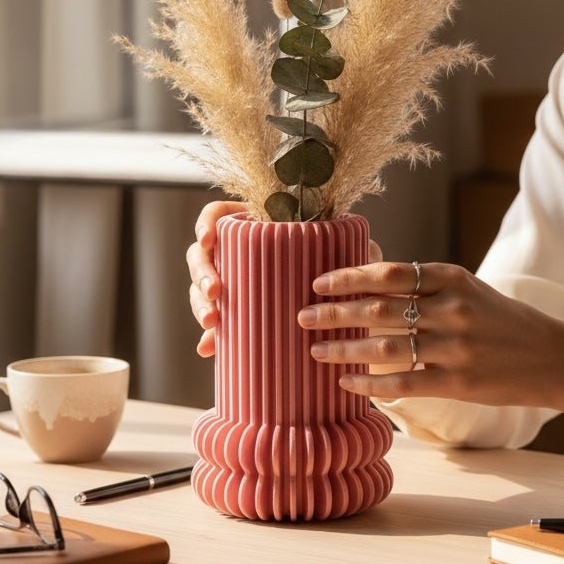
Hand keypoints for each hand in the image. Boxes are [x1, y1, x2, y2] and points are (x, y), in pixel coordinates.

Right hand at [186, 203, 382, 357]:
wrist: (339, 309)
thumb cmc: (340, 268)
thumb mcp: (347, 256)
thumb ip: (354, 251)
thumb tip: (364, 252)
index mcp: (254, 227)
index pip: (218, 216)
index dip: (207, 224)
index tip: (209, 239)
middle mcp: (237, 253)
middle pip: (201, 253)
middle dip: (201, 272)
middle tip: (215, 291)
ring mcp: (233, 282)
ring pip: (201, 287)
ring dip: (199, 303)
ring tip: (213, 322)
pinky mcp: (236, 312)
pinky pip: (214, 321)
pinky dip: (210, 337)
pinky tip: (208, 348)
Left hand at [298, 261, 560, 407]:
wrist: (553, 356)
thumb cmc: (500, 319)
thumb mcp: (466, 288)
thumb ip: (422, 283)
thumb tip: (366, 273)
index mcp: (451, 278)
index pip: (387, 273)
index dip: (348, 278)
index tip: (318, 283)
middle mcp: (451, 309)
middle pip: (379, 308)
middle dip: (335, 313)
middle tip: (303, 316)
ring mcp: (455, 347)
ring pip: (386, 347)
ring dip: (344, 349)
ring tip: (315, 351)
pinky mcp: (459, 382)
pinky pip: (404, 383)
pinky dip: (371, 384)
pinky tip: (347, 384)